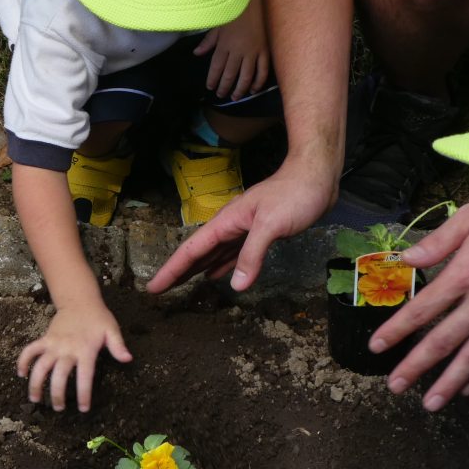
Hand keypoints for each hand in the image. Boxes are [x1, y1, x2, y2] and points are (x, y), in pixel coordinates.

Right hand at [17, 301, 131, 411]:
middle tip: (58, 408)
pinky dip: (23, 361)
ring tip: (35, 398)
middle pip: (59, 375)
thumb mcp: (111, 330)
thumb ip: (118, 346)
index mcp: (85, 349)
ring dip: (36, 382)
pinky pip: (30, 350)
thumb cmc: (98, 318)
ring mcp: (54, 344)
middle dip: (57, 394)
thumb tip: (128, 359)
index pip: (84, 376)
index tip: (82, 408)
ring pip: (41, 365)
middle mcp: (67, 348)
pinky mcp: (45, 339)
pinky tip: (21, 374)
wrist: (80, 300)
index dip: (83, 393)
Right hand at [146, 159, 332, 292]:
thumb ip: (252, 254)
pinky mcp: (260, 234)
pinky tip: (216, 275)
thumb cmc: (294, 196)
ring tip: (181, 286)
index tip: (153, 287)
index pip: (192, 249)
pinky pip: (233, 254)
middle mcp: (230, 226)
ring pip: (214, 254)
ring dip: (198, 270)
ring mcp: (244, 230)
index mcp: (226, 222)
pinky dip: (222, 266)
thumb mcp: (271, 226)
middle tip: (159, 291)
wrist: (316, 178)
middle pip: (198, 253)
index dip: (171, 269)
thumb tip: (235, 285)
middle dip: (178, 271)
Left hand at [192, 0, 269, 100]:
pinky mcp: (266, 51)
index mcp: (225, 44)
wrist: (257, 0)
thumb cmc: (237, 12)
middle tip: (222, 95)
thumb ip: (208, 41)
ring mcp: (253, 52)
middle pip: (230, 74)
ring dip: (240, 89)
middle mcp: (238, 50)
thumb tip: (196, 53)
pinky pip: (263, 71)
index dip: (213, 79)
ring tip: (235, 97)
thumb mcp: (219, 25)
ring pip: (246, 76)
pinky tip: (253, 89)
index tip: (211, 87)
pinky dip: (258, 82)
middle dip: (225, 87)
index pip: (216, 67)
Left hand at [368, 199, 468, 409]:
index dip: (398, 328)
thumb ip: (438, 241)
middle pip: (444, 339)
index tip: (377, 347)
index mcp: (465, 273)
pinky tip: (468, 388)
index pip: (424, 307)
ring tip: (430, 403)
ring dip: (451, 381)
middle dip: (418, 364)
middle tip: (395, 386)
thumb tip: (406, 258)